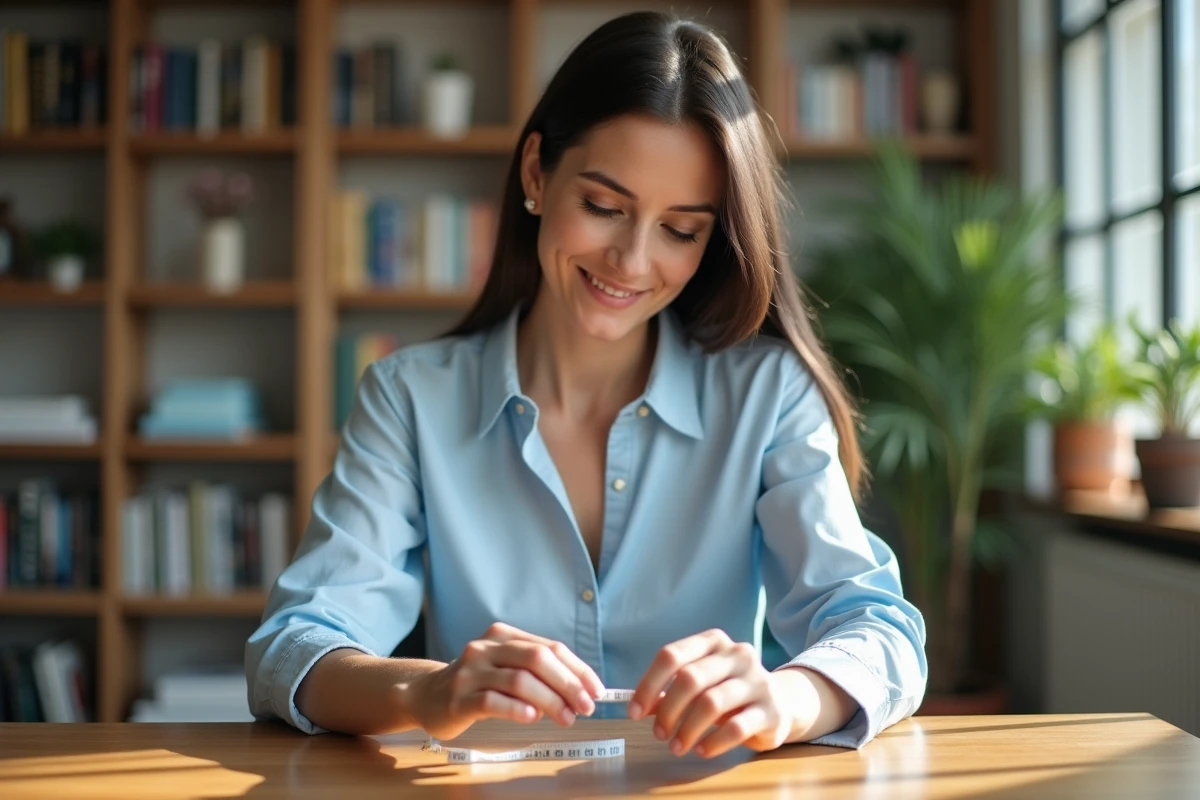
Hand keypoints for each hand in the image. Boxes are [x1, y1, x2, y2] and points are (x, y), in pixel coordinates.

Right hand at [397, 622, 604, 740]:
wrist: (425, 695)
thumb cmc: (476, 683)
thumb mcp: (504, 666)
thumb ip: (536, 672)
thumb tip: (580, 690)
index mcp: (503, 635)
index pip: (549, 648)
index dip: (577, 669)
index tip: (596, 691)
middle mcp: (486, 647)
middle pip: (537, 659)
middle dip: (568, 684)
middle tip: (586, 707)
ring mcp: (470, 672)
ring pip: (519, 680)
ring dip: (549, 701)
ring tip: (566, 718)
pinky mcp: (458, 698)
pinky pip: (492, 701)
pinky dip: (517, 709)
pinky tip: (532, 718)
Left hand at [628, 628, 797, 758]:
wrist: (783, 701)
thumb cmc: (730, 691)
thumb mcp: (701, 685)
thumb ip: (670, 692)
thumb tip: (640, 707)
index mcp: (714, 642)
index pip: (672, 655)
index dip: (648, 684)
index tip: (634, 711)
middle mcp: (737, 655)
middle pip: (690, 678)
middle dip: (667, 709)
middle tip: (658, 733)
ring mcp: (757, 680)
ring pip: (711, 703)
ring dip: (687, 729)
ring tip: (676, 746)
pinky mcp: (771, 710)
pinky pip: (735, 727)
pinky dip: (713, 742)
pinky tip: (701, 749)